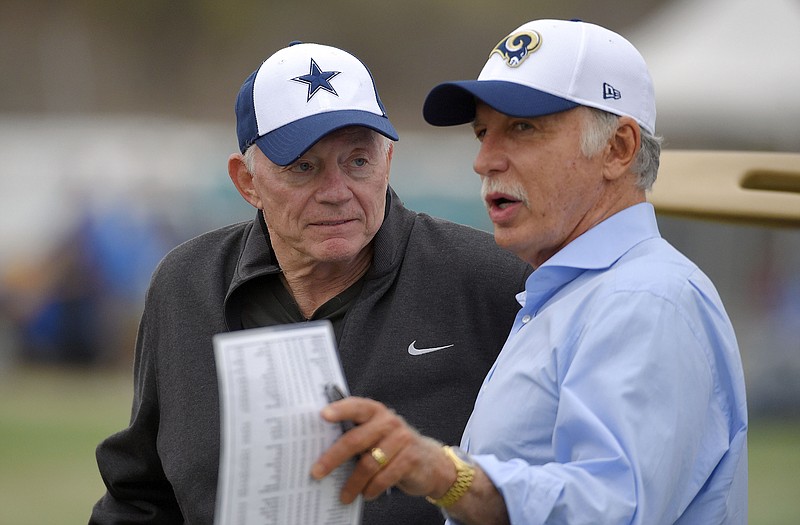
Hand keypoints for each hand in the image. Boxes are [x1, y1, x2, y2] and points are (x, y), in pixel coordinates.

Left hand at [310, 396, 455, 502]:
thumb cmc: (392, 447)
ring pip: (369, 463)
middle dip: (333, 458)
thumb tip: (321, 450)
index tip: (322, 415)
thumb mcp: (376, 434)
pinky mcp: (411, 459)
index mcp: (376, 412)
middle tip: (317, 473)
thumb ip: (356, 434)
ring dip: (353, 483)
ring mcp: (402, 439)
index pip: (356, 406)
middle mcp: (389, 422)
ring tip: (344, 496)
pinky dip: (372, 489)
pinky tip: (366, 494)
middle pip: (356, 440)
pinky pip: (385, 477)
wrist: (431, 462)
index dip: (340, 409)